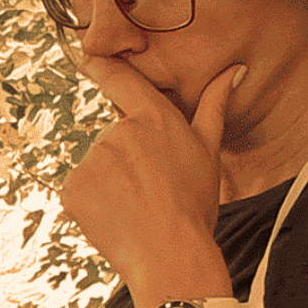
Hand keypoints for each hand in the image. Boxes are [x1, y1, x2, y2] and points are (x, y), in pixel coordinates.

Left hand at [63, 54, 242, 300]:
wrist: (170, 252)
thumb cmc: (195, 204)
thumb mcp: (209, 151)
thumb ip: (215, 105)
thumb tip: (236, 69)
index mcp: (155, 118)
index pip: (122, 81)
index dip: (101, 66)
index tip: (86, 54)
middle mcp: (119, 131)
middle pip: (114, 138)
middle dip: (125, 159)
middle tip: (148, 189)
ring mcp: (92, 159)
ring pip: (97, 166)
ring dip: (109, 183)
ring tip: (134, 206)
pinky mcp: (72, 187)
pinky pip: (79, 190)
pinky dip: (92, 202)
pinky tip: (114, 216)